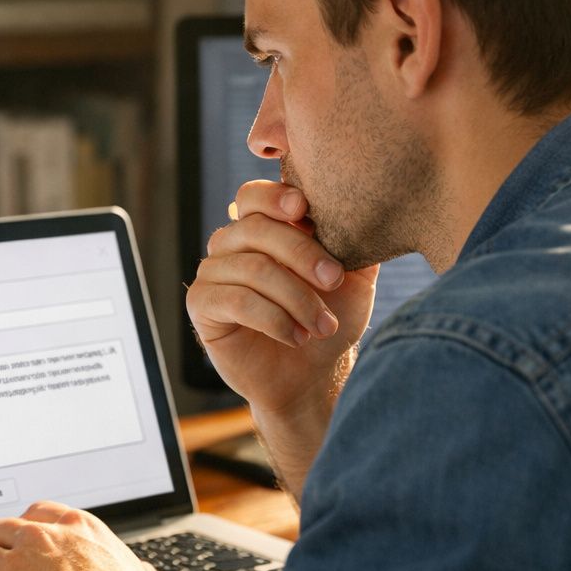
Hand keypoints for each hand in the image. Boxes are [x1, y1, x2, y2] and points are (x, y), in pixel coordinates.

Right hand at [186, 180, 378, 418]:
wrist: (311, 375)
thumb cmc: (328, 318)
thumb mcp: (353, 276)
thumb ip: (356, 240)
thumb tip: (369, 207)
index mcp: (261, 227)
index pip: (253, 196)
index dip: (274, 197)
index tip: (304, 211)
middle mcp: (230, 244)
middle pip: (256, 229)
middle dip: (302, 255)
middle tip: (333, 282)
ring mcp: (212, 272)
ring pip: (253, 269)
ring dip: (296, 299)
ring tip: (322, 326)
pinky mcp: (201, 305)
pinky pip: (236, 301)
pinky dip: (274, 320)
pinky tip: (296, 337)